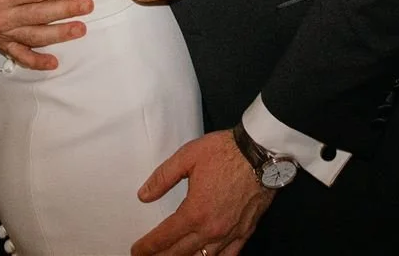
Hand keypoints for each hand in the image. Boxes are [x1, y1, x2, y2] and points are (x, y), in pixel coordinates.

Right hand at [0, 0, 91, 69]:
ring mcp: (4, 33)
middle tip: (87, 6)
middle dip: (65, 10)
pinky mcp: (2, 43)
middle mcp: (3, 17)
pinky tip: (53, 63)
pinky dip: (36, 62)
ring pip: (35, 36)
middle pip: (39, 15)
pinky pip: (20, 56)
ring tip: (81, 29)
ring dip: (59, 35)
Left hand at [131, 130, 274, 255]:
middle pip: (180, 253)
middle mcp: (212, 229)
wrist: (261, 153)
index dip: (148, 246)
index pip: (164, 237)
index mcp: (195, 212)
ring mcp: (230, 234)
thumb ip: (162, 178)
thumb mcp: (186, 157)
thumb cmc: (225, 152)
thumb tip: (144, 195)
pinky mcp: (245, 232)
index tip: (137, 250)